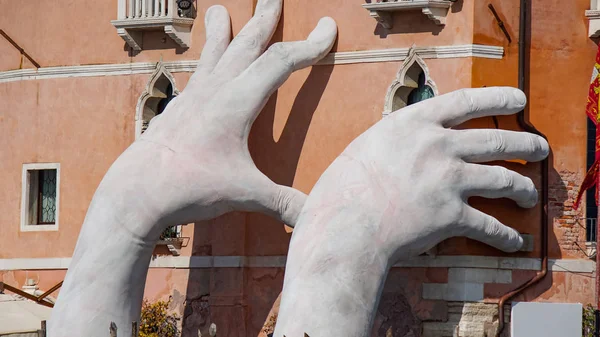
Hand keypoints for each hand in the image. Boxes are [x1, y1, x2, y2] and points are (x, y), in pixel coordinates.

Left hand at [49, 2, 336, 335]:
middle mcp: (214, 92)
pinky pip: (196, 75)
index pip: (279, 62)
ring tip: (220, 10)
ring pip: (214, 54)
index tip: (327, 28)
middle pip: (245, 46)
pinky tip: (202, 66)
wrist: (136, 192)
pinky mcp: (176, 109)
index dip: (308, 46)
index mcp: (236, 103)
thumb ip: (284, 203)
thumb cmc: (189, 187)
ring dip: (224, 32)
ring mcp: (192, 98)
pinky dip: (204, 62)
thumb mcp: (244, 194)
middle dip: (264, 21)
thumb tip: (316, 219)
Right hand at [274, 87, 548, 336]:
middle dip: (526, 144)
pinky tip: (514, 240)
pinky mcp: (452, 215)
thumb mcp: (367, 145)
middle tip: (540, 148)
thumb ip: (396, 139)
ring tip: (530, 194)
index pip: (466, 101)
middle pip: (496, 140)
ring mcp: (449, 180)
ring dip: (523, 188)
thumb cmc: (343, 187)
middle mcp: (439, 146)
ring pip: (503, 179)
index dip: (497, 98)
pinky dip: (505, 236)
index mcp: (415, 123)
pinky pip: (489, 226)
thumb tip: (406, 142)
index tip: (519, 100)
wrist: (345, 224)